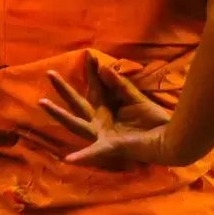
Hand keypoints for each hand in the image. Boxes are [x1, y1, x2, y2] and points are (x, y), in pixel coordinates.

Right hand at [38, 56, 173, 167]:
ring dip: (58, 114)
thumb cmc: (154, 121)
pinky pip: (94, 152)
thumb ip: (120, 85)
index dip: (91, 72)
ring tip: (42, 102)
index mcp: (107, 108)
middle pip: (77, 102)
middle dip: (64, 88)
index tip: (88, 55)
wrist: (171, 140)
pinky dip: (82, 157)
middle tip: (50, 72)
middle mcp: (100, 120)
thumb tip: (104, 67)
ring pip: (75, 123)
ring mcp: (101, 134)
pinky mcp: (109, 146)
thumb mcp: (135, 99)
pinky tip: (68, 159)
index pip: (94, 88)